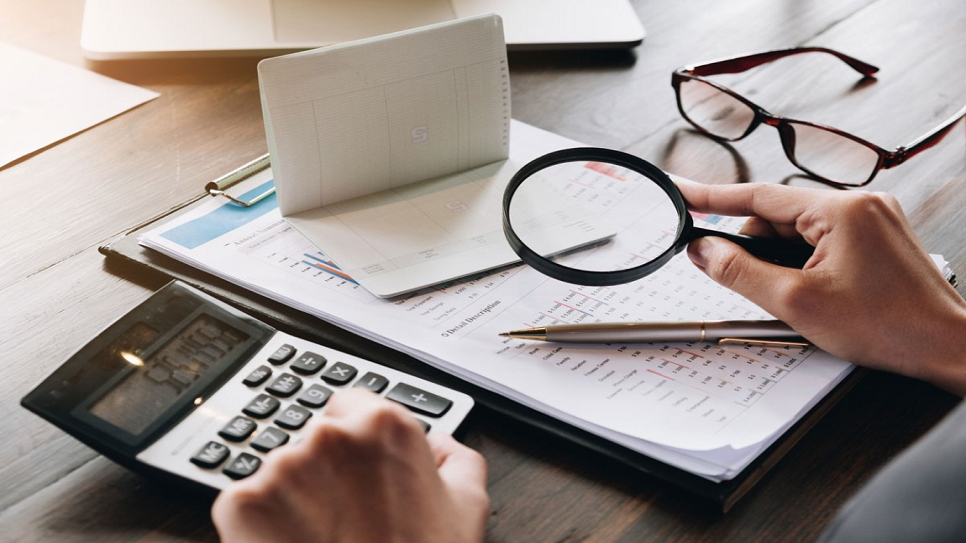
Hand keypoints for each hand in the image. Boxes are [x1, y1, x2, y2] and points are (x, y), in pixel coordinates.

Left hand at [211, 388, 488, 542]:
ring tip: (321, 538)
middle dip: (326, 469)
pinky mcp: (241, 502)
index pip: (351, 404)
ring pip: (280, 471)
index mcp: (383, 425)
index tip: (358, 469)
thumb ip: (459, 458)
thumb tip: (441, 443)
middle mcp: (329, 435)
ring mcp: (281, 467)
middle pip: (315, 438)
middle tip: (347, 515)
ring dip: (294, 497)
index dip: (356, 441)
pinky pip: (245, 503)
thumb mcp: (467, 508)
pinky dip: (261, 525)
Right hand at [677, 181, 965, 395]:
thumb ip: (740, 272)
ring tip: (792, 299)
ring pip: (798, 233)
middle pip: (777, 217)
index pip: (758, 197)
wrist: (948, 347)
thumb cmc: (891, 327)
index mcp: (840, 210)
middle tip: (742, 282)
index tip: (681, 193)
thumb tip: (705, 251)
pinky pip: (821, 241)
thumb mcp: (796, 303)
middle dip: (753, 248)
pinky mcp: (876, 239)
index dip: (711, 198)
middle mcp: (858, 205)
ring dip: (780, 260)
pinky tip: (808, 293)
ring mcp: (871, 221)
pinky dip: (802, 264)